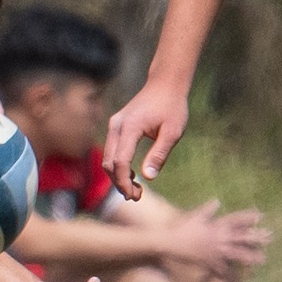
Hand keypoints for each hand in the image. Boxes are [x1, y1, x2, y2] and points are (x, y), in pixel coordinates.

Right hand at [103, 79, 188, 197]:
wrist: (165, 84)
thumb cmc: (172, 107)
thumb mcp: (173, 132)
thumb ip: (159, 154)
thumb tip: (148, 177)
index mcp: (129, 127)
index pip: (120, 161)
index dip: (124, 182)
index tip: (136, 195)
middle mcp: (116, 126)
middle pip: (109, 162)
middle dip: (119, 182)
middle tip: (136, 197)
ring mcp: (114, 125)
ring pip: (108, 157)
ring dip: (118, 176)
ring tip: (136, 189)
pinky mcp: (117, 126)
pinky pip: (112, 150)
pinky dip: (119, 166)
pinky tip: (133, 174)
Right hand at [159, 199, 269, 277]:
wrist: (169, 242)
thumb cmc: (180, 227)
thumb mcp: (195, 215)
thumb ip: (208, 209)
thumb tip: (217, 200)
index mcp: (215, 226)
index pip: (235, 220)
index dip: (248, 218)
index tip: (260, 216)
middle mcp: (218, 238)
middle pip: (241, 238)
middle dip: (256, 238)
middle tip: (269, 238)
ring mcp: (214, 250)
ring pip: (236, 254)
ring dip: (250, 257)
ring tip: (261, 259)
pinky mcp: (208, 261)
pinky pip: (221, 267)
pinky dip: (227, 271)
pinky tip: (236, 276)